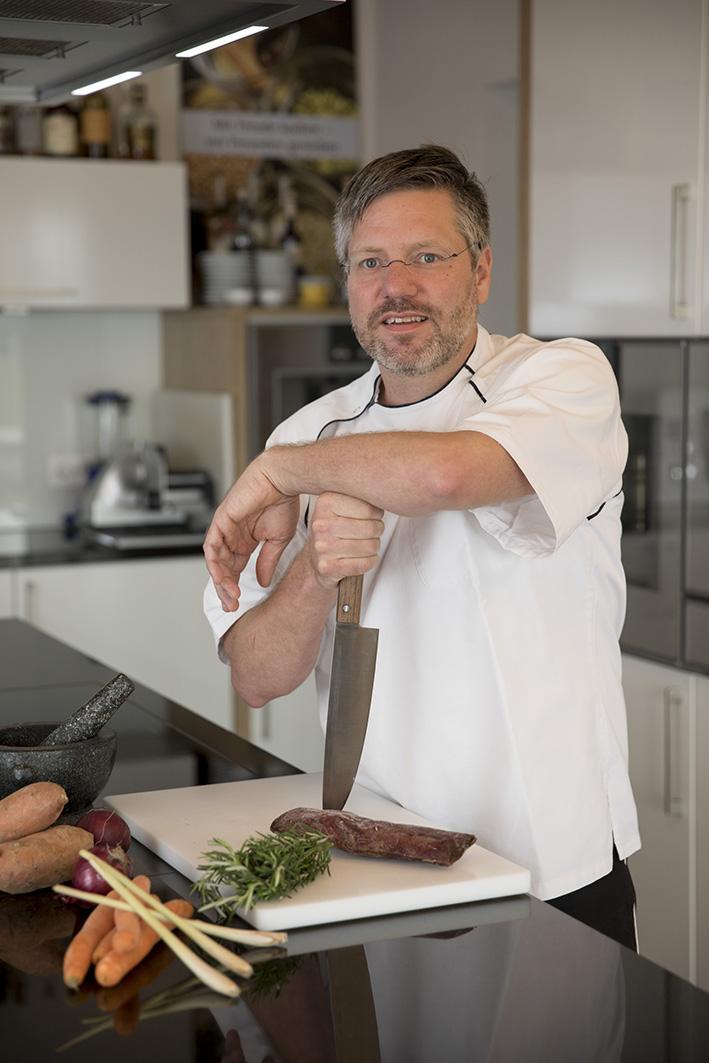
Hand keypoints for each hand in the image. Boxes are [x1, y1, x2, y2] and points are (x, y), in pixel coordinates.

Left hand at [204, 454, 299, 610]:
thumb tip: (263, 581)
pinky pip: (212, 545)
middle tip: (231, 605)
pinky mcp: (221, 520)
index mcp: (245, 541)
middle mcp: (232, 536)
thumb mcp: (278, 540)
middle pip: (223, 568)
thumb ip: (268, 561)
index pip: (234, 569)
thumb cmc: (283, 502)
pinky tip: (222, 576)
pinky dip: (215, 562)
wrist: (282, 480)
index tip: (238, 603)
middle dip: (226, 588)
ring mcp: (224, 528)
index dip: (234, 586)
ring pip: (215, 560)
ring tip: (230, 594)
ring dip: (221, 579)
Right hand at [305, 492, 384, 589]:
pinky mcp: (327, 567)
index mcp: (325, 502)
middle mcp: (321, 524)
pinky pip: (364, 564)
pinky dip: (370, 561)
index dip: (377, 514)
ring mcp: (322, 547)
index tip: (371, 516)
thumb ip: (361, 495)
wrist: (315, 559)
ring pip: (370, 546)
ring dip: (373, 547)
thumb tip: (386, 493)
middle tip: (370, 532)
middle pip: (371, 528)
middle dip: (377, 531)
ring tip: (365, 544)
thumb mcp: (342, 504)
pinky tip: (362, 557)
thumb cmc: (335, 529)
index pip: (369, 508)